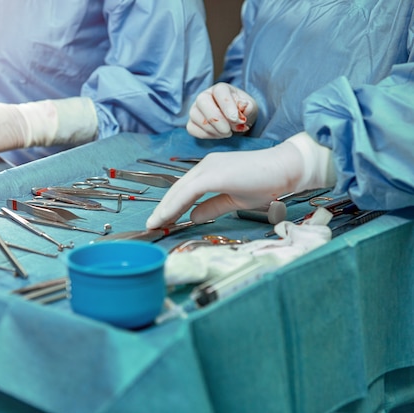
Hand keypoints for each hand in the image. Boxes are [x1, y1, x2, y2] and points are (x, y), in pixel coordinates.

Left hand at [146, 132, 335, 228]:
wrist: (285, 169)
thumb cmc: (265, 183)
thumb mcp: (234, 200)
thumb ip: (213, 207)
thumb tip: (193, 217)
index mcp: (210, 170)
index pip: (184, 189)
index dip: (171, 205)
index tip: (161, 220)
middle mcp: (205, 166)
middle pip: (177, 189)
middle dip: (163, 208)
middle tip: (151, 224)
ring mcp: (208, 167)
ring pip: (179, 190)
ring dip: (165, 208)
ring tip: (154, 223)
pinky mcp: (213, 174)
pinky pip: (188, 191)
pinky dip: (176, 204)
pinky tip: (167, 216)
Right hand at [186, 82, 257, 138]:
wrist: (234, 122)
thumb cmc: (241, 112)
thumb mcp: (250, 108)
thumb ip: (248, 106)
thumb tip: (243, 105)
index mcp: (220, 89)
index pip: (220, 91)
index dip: (227, 105)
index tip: (235, 119)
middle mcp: (204, 96)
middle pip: (203, 102)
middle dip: (217, 119)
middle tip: (229, 131)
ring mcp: (195, 109)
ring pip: (197, 117)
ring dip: (214, 130)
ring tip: (227, 133)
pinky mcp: (191, 122)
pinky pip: (193, 129)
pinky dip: (207, 135)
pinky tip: (218, 135)